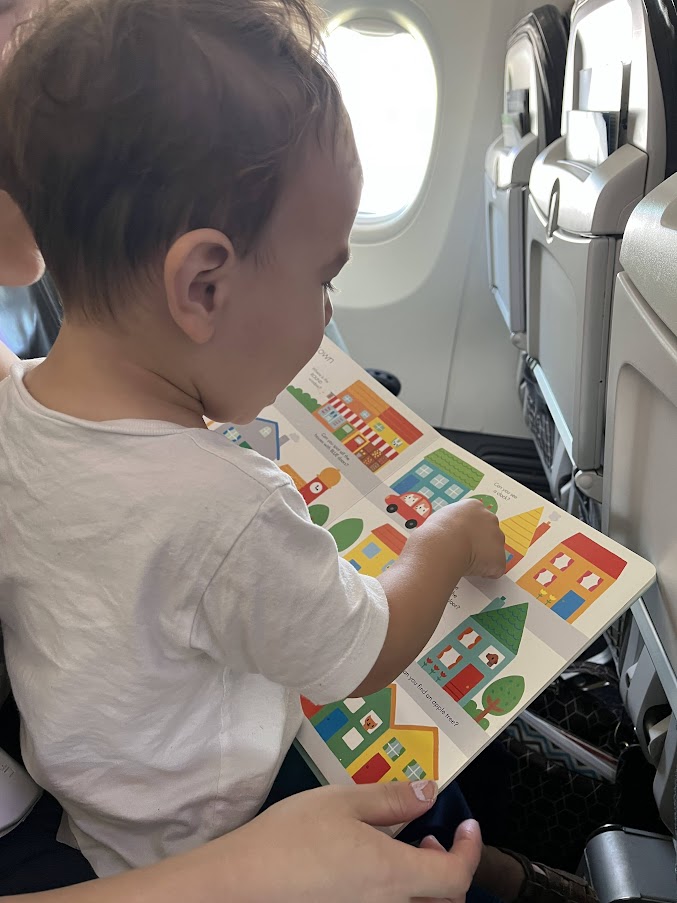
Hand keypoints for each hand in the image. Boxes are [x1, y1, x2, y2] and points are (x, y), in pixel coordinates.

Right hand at [229, 779, 482, 902]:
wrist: (239, 885)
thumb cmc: (289, 837)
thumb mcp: (342, 802)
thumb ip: (392, 800)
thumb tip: (430, 792)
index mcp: (393, 874)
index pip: (456, 875)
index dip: (469, 850)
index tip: (467, 826)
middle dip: (449, 871)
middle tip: (428, 838)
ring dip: (425, 887)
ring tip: (400, 855)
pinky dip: (397, 896)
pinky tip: (369, 872)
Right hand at [428, 499, 505, 579]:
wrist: (443, 545)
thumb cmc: (437, 532)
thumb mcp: (442, 517)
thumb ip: (453, 521)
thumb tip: (449, 529)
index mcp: (474, 507)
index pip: (477, 518)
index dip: (470, 530)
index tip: (463, 537)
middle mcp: (489, 519)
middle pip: (489, 533)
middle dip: (480, 543)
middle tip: (464, 550)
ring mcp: (497, 538)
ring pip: (493, 551)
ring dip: (482, 557)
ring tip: (464, 560)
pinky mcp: (499, 558)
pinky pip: (494, 569)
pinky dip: (484, 573)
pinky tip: (469, 569)